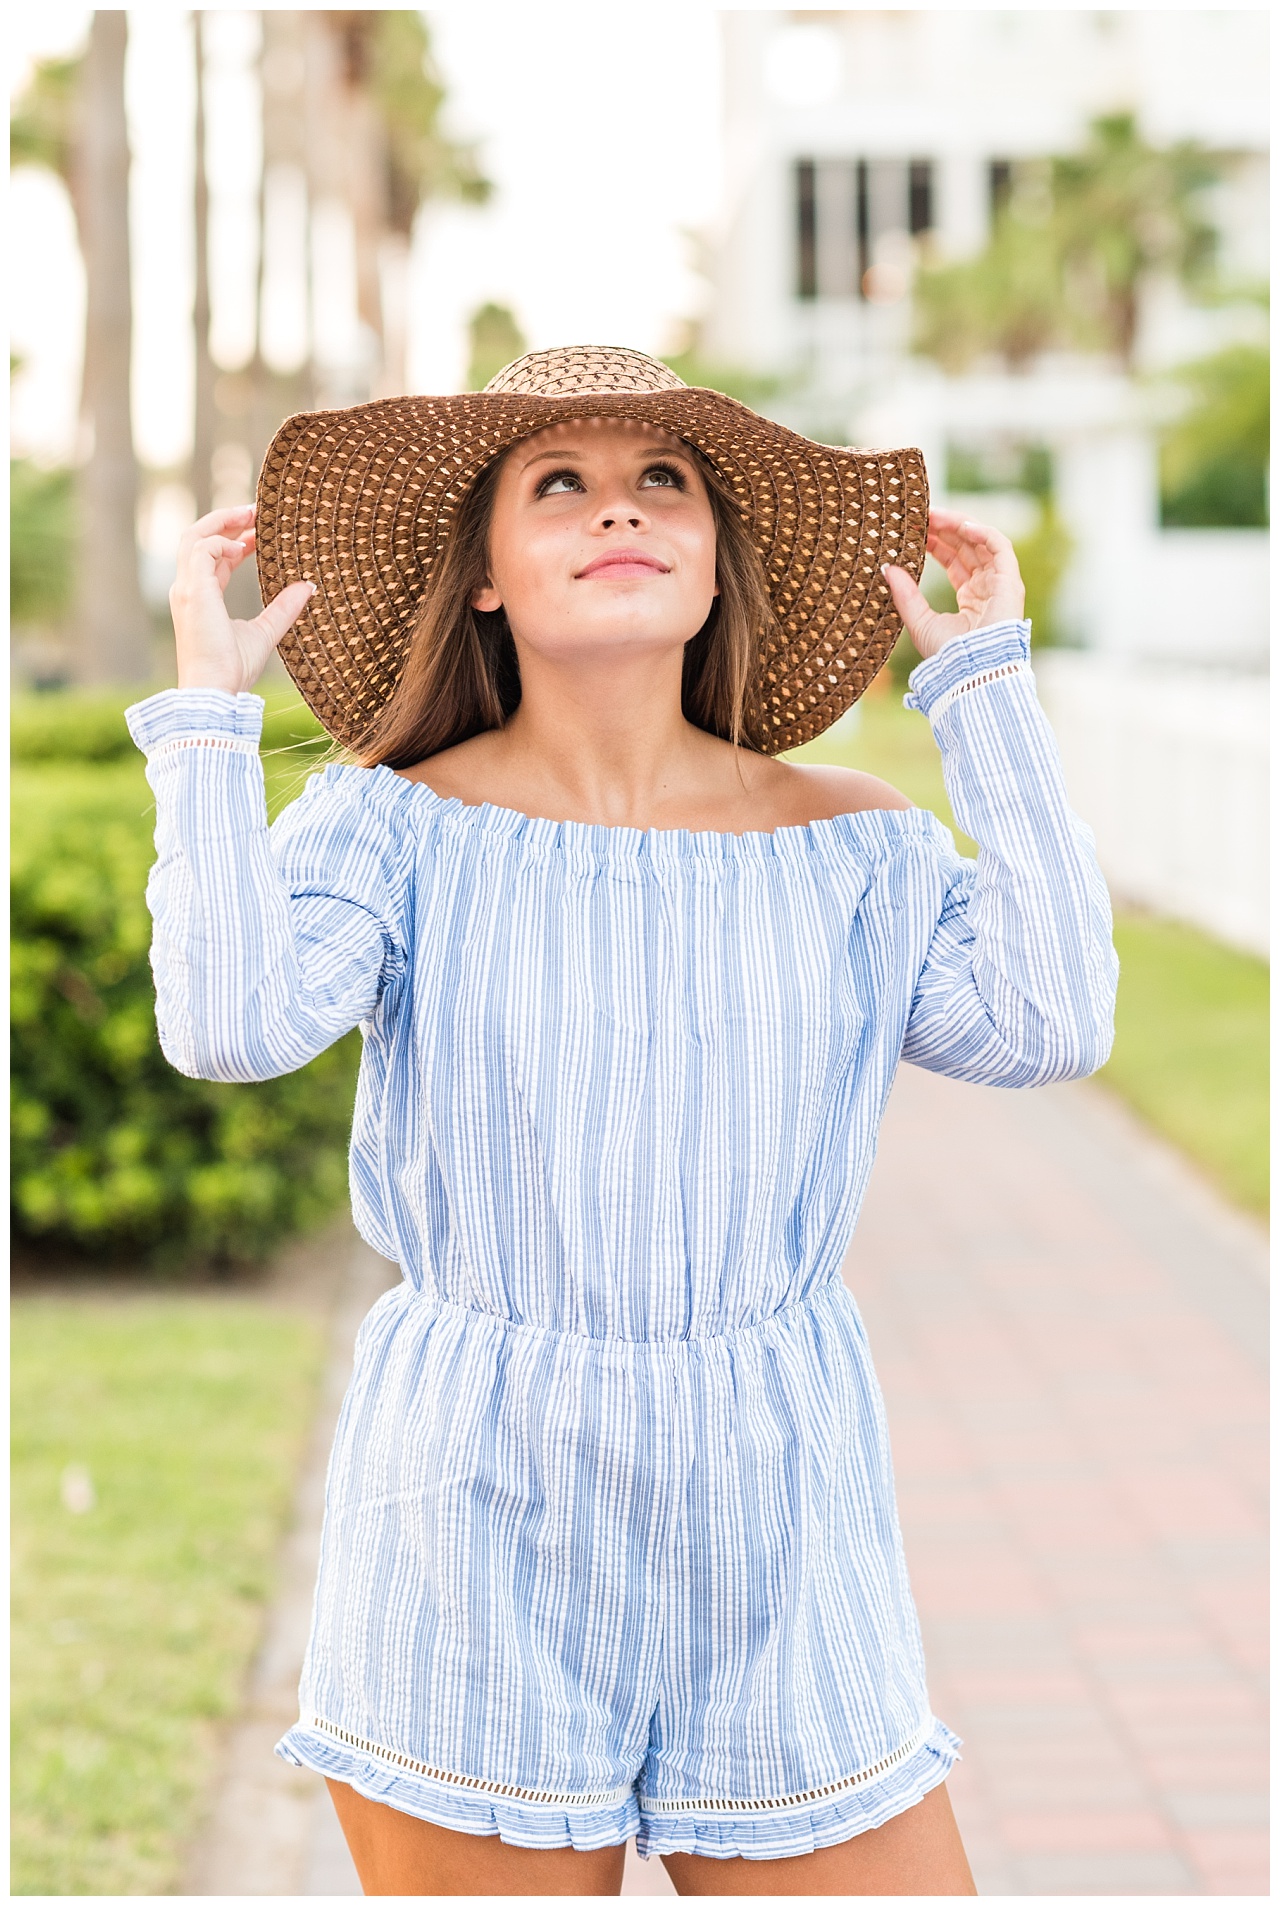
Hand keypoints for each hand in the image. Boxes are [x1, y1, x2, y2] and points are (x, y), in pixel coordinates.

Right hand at [169, 504, 315, 692]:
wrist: (216, 691)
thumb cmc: (234, 670)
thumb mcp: (266, 633)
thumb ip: (284, 608)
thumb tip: (308, 587)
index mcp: (201, 598)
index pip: (212, 558)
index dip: (234, 540)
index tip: (259, 532)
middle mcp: (188, 589)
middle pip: (198, 538)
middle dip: (225, 520)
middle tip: (256, 511)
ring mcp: (186, 588)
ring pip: (194, 536)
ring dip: (222, 521)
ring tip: (251, 513)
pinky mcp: (191, 591)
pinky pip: (202, 549)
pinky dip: (223, 541)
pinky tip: (246, 546)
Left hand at [882, 509, 1024, 659]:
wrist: (971, 671)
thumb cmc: (947, 656)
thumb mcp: (919, 621)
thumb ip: (905, 595)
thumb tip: (887, 568)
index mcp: (970, 600)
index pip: (954, 562)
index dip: (937, 543)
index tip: (915, 530)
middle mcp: (987, 589)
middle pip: (967, 548)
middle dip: (945, 529)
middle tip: (921, 515)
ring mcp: (1000, 584)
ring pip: (981, 543)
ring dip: (959, 525)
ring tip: (935, 514)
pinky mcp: (1010, 581)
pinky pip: (1000, 546)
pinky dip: (982, 532)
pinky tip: (960, 525)